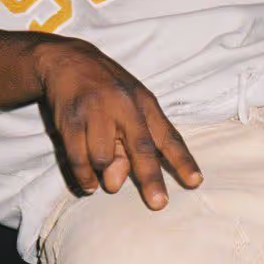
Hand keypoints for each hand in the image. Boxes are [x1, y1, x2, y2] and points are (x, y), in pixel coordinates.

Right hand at [34, 37, 201, 209]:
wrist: (68, 60)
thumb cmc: (108, 89)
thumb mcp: (129, 106)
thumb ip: (130, 145)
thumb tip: (114, 182)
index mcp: (145, 104)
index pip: (168, 136)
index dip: (183, 160)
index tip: (195, 182)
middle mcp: (123, 106)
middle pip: (141, 148)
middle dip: (151, 178)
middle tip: (158, 203)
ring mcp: (95, 112)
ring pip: (104, 160)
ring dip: (103, 173)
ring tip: (100, 169)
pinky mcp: (70, 120)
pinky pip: (79, 159)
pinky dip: (84, 177)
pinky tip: (89, 183)